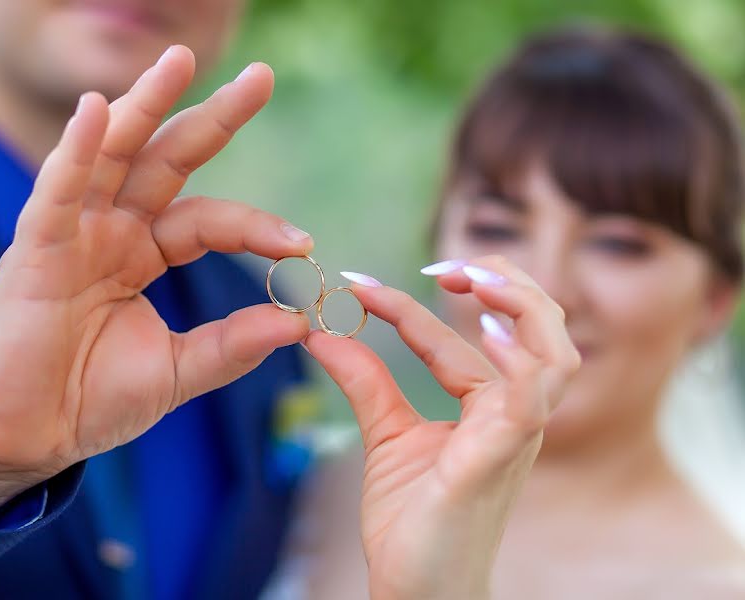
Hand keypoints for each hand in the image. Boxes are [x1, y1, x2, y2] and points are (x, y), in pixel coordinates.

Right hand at [0, 46, 312, 524]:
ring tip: (180, 61)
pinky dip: (73, 155)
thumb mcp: (176, 373)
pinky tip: (98, 111)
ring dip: (144, 107)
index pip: (209, 222)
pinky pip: (55, 197)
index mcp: (144, 255)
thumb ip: (232, 346)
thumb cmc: (90, 400)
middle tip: (261, 78)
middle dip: (212, 120)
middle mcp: (111, 233)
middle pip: (167, 162)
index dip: (255, 227)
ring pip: (111, 159)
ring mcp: (71, 236)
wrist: (24, 437)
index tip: (302, 244)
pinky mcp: (32, 254)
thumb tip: (298, 322)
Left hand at [303, 256, 579, 598]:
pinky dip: (518, 355)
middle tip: (447, 263)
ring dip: (520, 303)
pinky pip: (530, 395)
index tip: (357, 285)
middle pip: (539, 327)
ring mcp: (517, 433)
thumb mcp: (385, 434)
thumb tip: (322, 331)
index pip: (458, 337)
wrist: (416, 591)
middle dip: (501, 282)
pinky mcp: (503, 454)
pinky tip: (486, 326)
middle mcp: (515, 414)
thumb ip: (365, 381)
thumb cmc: (413, 522)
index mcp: (490, 407)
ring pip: (553, 351)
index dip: (411, 305)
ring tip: (473, 276)